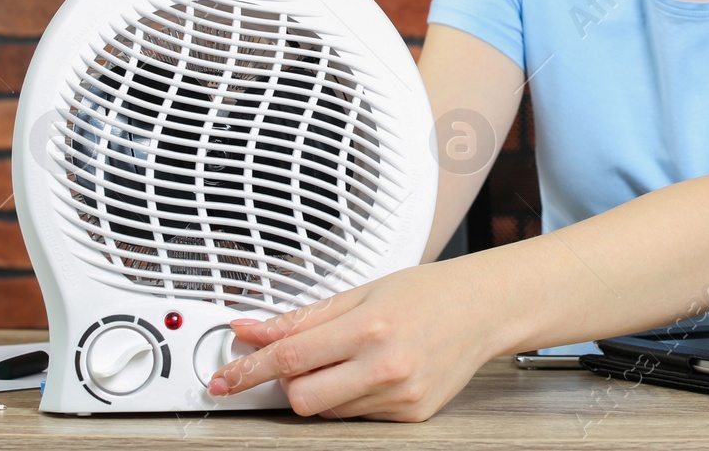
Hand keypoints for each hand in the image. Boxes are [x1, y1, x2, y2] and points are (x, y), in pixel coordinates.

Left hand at [208, 259, 499, 420]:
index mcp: (369, 327)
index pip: (290, 356)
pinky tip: (376, 371)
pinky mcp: (411, 415)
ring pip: (328, 411)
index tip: (224, 379)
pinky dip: (354, 397)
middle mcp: (385, 366)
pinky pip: (358, 417)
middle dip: (290, 383)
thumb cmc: (429, 292)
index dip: (249, 369)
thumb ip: (302, 317)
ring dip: (324, 388)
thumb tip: (251, 330)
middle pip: (302, 398)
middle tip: (303, 360)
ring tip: (353, 357)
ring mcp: (400, 395)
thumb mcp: (362, 292)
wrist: (484, 309)